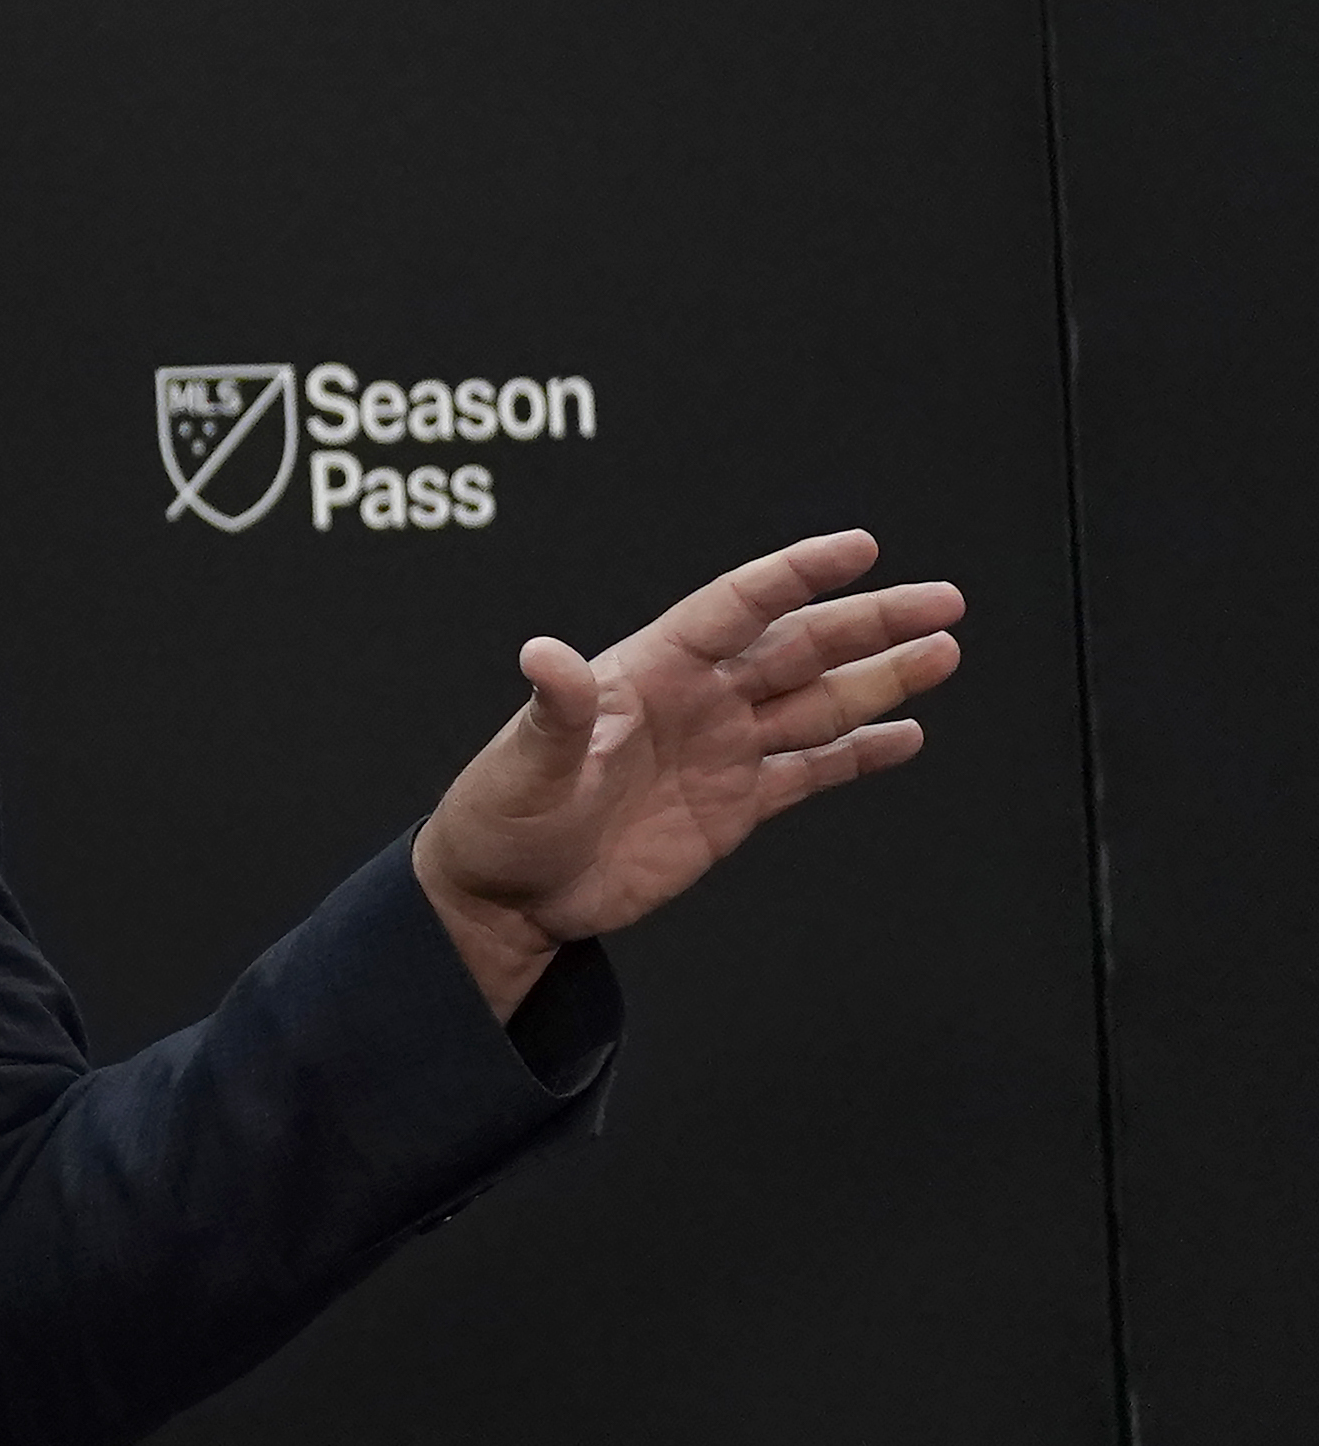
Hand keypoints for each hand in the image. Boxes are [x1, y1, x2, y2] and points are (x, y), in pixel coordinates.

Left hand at [412, 530, 963, 1014]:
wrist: (508, 898)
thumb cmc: (501, 819)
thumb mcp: (524, 763)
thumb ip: (555, 713)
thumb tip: (546, 654)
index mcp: (649, 672)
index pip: (735, 608)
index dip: (796, 576)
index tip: (859, 548)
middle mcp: (696, 701)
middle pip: (797, 647)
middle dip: (870, 622)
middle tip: (941, 600)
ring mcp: (721, 751)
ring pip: (817, 702)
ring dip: (881, 678)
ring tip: (943, 651)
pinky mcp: (734, 805)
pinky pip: (810, 770)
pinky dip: (859, 752)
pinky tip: (905, 734)